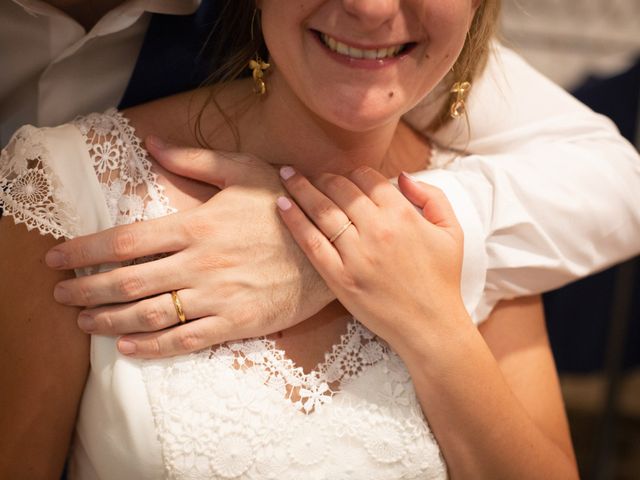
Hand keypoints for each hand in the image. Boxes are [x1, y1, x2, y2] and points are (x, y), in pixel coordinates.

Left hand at [46, 139, 331, 357]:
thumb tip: (152, 143)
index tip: (58, 258)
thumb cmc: (284, 207)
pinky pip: (185, 339)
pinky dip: (151, 346)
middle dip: (87, 289)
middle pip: (128, 281)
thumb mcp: (244, 171)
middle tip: (60, 294)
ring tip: (83, 321)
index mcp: (198, 225)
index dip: (86, 251)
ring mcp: (218, 296)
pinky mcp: (235, 322)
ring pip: (150, 314)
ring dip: (109, 319)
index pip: (127, 240)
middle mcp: (201, 263)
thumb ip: (195, 159)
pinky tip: (126, 347)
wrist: (330, 247)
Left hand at [276, 166, 467, 354]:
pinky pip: (311, 242)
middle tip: (311, 174)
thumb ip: (432, 197)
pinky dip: (294, 220)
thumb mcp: (451, 231)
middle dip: (323, 176)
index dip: (353, 173)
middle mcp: (377, 230)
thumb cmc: (442, 279)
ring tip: (288, 175)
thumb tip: (400, 175)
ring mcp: (355, 255)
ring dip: (301, 188)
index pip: (368, 178)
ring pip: (322, 210)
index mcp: (403, 215)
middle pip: (340, 189)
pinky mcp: (339, 278)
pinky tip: (282, 204)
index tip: (345, 176)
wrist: (430, 326)